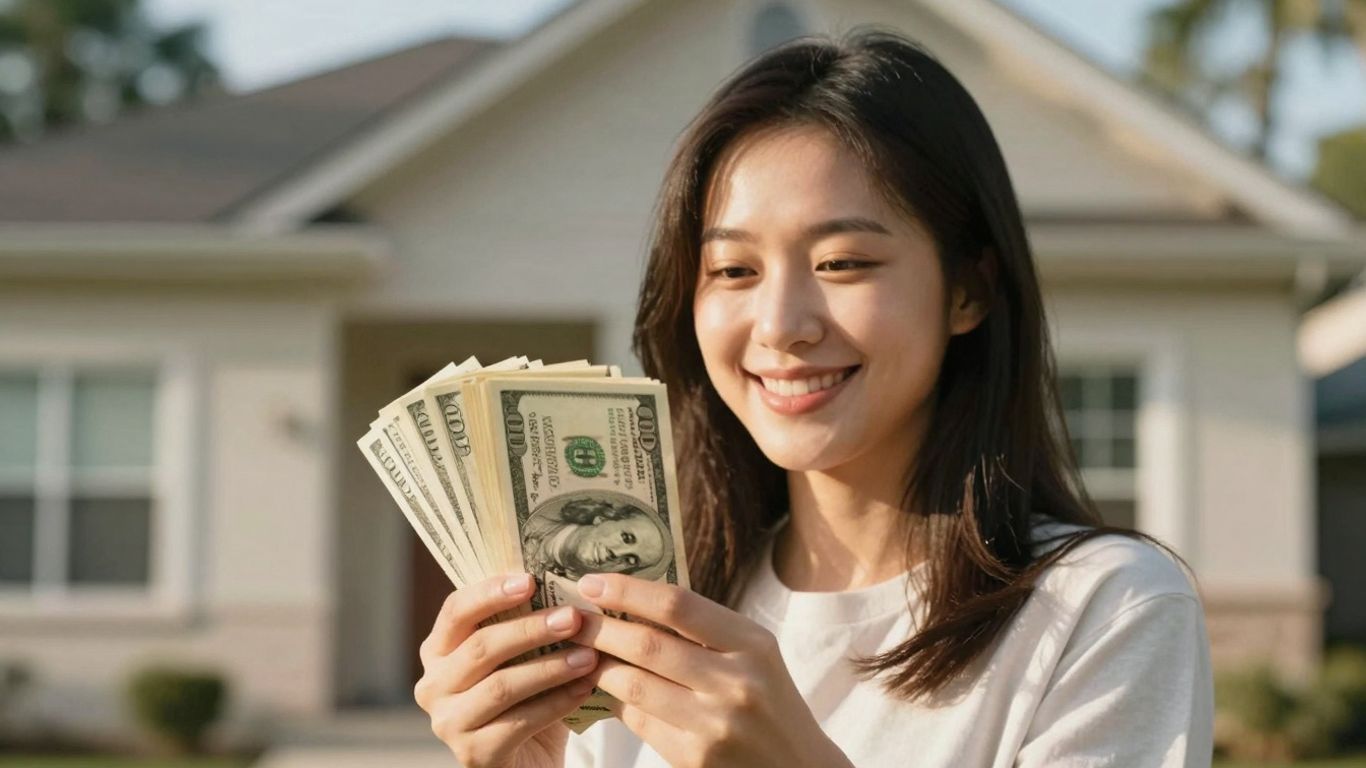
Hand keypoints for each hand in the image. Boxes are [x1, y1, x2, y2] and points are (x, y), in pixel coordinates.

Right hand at [414, 573, 599, 767]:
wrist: (528, 759)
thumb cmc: (525, 695)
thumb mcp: (520, 655)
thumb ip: (525, 622)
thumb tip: (564, 579)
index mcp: (438, 650)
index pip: (456, 611)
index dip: (491, 593)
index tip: (530, 581)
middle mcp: (432, 685)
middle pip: (481, 648)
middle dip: (531, 629)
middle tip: (574, 618)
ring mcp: (448, 723)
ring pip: (501, 686)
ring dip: (550, 667)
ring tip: (588, 655)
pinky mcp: (472, 753)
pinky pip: (519, 721)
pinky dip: (557, 702)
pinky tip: (585, 688)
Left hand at [570, 573, 852, 767]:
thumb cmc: (768, 701)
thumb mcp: (753, 655)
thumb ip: (703, 630)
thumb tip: (628, 601)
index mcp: (752, 644)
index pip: (677, 604)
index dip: (626, 590)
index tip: (590, 582)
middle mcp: (735, 682)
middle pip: (646, 644)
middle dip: (598, 627)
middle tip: (570, 618)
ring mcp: (714, 724)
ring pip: (632, 684)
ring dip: (597, 665)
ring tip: (579, 652)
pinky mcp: (694, 758)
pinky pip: (638, 720)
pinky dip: (615, 701)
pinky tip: (602, 689)